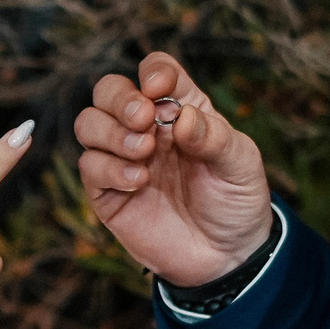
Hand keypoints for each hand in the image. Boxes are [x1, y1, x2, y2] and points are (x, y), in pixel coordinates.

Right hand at [74, 53, 272, 285]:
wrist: (227, 257)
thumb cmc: (235, 201)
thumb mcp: (240, 164)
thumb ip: (214, 137)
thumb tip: (181, 117)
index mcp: (181, 109)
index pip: (156, 71)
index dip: (153, 72)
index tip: (160, 89)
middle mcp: (146, 128)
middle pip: (109, 90)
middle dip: (120, 99)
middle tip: (143, 119)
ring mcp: (123, 158)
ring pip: (88, 123)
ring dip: (110, 132)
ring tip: (144, 153)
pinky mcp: (108, 192)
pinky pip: (90, 166)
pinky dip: (109, 168)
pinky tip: (138, 181)